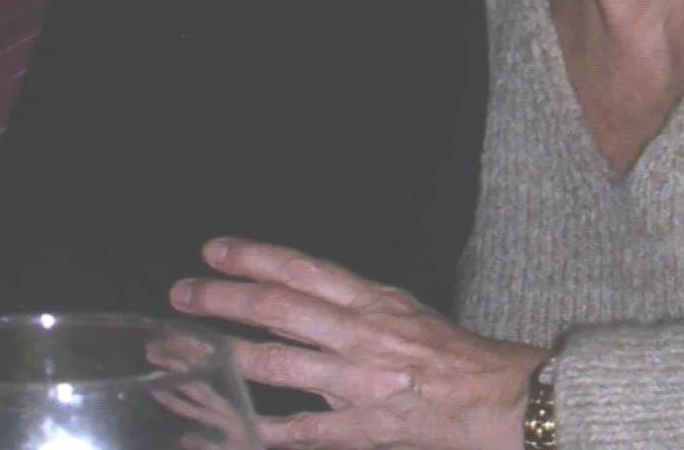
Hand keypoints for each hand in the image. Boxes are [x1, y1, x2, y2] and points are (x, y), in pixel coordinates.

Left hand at [171, 238, 546, 449]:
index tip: (213, 252)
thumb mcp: (405, 312)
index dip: (254, 257)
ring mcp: (357, 383)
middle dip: (222, 300)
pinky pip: (295, 431)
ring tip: (178, 354)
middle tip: (179, 295)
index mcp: (372, 302)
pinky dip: (250, 430)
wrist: (505, 402)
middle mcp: (360, 335)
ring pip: (274, 364)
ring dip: (220, 357)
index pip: (303, 269)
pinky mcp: (361, 429)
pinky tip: (214, 433)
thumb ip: (352, 305)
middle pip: (278, 308)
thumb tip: (298, 296)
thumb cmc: (456, 358)